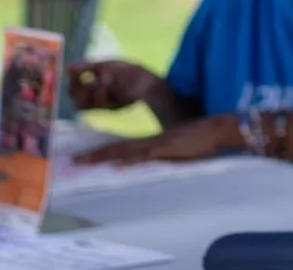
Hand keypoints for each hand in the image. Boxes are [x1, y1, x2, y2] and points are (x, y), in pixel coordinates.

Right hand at [68, 60, 162, 111]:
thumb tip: (67, 68)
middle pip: (75, 100)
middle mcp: (96, 99)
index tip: (80, 71)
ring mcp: (103, 105)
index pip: (73, 91)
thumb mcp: (105, 65)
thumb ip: (87, 67)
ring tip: (106, 78)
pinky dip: (102, 91)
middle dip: (78, 88)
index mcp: (93, 89)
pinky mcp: (112, 108)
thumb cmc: (127, 71)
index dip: (73, 82)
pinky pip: (98, 103)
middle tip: (90, 78)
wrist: (147, 78)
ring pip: (83, 104)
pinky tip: (112, 83)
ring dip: (92, 88)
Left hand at [73, 115, 235, 164]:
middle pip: (118, 149)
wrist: (218, 129)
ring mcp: (158, 146)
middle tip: (74, 160)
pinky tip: (116, 163)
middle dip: (96, 155)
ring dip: (104, 156)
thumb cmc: (204, 140)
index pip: (123, 148)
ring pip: (125, 151)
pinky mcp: (167, 149)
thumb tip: (152, 163)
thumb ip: (166, 155)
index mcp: (154, 144)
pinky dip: (129, 158)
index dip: (104, 152)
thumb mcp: (181, 149)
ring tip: (85, 161)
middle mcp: (152, 143)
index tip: (86, 157)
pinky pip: (143, 155)